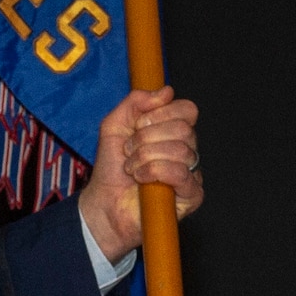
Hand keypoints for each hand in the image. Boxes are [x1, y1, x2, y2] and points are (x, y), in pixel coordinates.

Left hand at [79, 86, 202, 263]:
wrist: (104, 203)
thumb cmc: (112, 168)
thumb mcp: (114, 125)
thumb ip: (136, 101)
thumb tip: (166, 92)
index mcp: (173, 131)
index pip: (187, 110)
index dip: (161, 113)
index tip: (137, 125)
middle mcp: (187, 150)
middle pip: (184, 129)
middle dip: (147, 137)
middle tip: (129, 150)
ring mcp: (192, 173)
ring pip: (181, 150)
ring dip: (146, 157)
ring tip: (131, 168)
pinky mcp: (192, 195)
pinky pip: (181, 173)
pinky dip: (154, 171)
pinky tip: (141, 179)